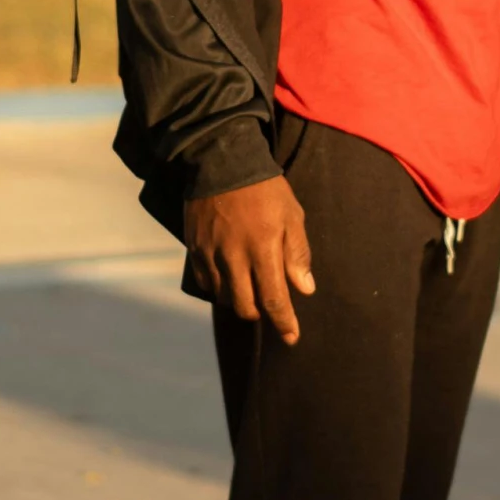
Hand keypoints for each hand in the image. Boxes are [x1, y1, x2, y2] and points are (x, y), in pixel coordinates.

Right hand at [184, 177, 314, 344]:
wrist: (222, 161)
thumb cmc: (265, 189)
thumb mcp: (291, 215)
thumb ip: (298, 254)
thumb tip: (304, 289)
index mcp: (263, 248)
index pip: (274, 299)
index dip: (284, 323)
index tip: (292, 338)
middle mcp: (234, 257)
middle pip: (245, 307)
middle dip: (260, 313)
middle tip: (269, 304)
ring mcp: (211, 254)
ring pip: (224, 298)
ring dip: (239, 300)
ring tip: (249, 286)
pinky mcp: (194, 248)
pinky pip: (205, 282)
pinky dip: (219, 287)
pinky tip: (228, 277)